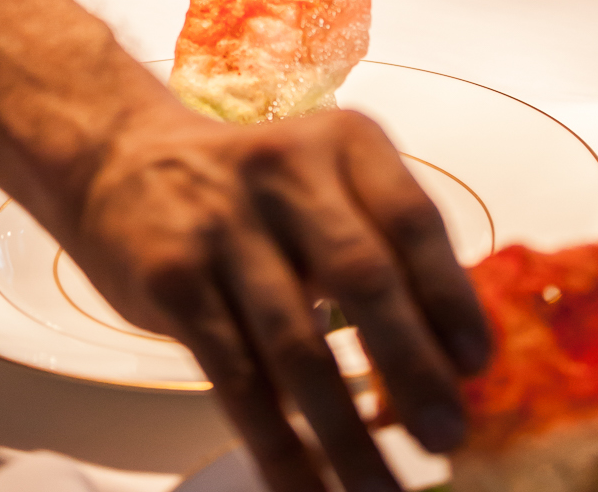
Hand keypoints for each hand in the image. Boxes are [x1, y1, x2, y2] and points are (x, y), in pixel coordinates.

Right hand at [75, 88, 488, 491]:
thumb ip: (379, 244)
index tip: (477, 366)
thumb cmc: (249, 188)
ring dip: (348, 433)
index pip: (411, 218)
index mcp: (340, 141)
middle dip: (412, 367)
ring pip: (298, 346)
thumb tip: (448, 360)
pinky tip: (310, 489)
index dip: (450, 296)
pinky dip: (279, 448)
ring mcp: (223, 225)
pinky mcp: (174, 279)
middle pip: (362, 277)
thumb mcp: (320, 180)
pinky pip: (237, 380)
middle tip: (448, 437)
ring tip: (385, 491)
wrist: (120, 158)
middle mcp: (284, 171)